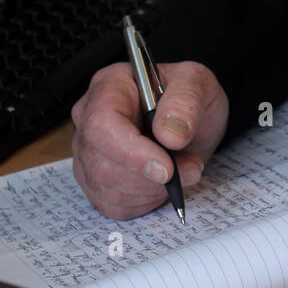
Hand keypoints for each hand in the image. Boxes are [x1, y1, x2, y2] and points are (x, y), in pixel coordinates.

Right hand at [71, 60, 228, 218]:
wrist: (191, 123)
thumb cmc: (188, 98)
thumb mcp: (199, 83)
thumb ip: (187, 100)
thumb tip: (170, 134)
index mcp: (109, 85)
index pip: (102, 123)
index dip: (131, 151)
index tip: (166, 168)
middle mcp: (89, 117)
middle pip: (102, 162)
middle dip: (150, 175)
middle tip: (191, 167)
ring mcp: (88, 151)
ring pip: (108, 188)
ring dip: (153, 189)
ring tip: (183, 170)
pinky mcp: (94, 180)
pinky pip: (113, 204)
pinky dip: (145, 200)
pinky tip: (162, 183)